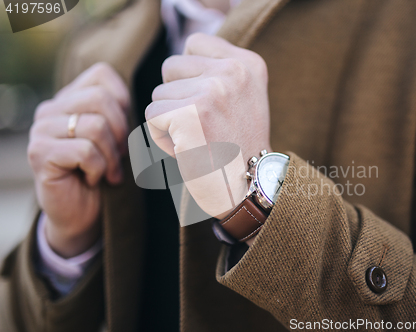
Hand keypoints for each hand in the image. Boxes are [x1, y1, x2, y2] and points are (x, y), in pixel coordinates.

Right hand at [28, 63, 128, 257]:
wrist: (80, 215)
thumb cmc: (104, 173)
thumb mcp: (117, 139)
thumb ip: (121, 115)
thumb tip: (151, 105)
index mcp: (70, 98)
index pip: (102, 74)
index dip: (124, 101)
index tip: (125, 131)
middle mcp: (51, 109)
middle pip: (100, 99)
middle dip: (121, 131)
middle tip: (122, 155)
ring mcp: (41, 130)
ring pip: (94, 125)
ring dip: (111, 155)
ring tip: (109, 171)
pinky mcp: (39, 153)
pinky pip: (85, 150)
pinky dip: (99, 168)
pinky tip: (94, 179)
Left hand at [146, 33, 271, 219]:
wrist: (247, 188)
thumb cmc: (239, 146)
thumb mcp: (244, 98)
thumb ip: (219, 72)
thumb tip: (176, 61)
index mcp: (248, 64)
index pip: (195, 43)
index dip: (189, 74)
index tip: (206, 102)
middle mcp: (233, 71)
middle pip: (171, 66)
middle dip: (176, 97)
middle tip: (201, 125)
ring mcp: (212, 91)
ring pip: (158, 94)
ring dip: (169, 120)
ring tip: (196, 139)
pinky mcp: (190, 115)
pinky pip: (152, 117)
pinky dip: (161, 138)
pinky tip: (186, 149)